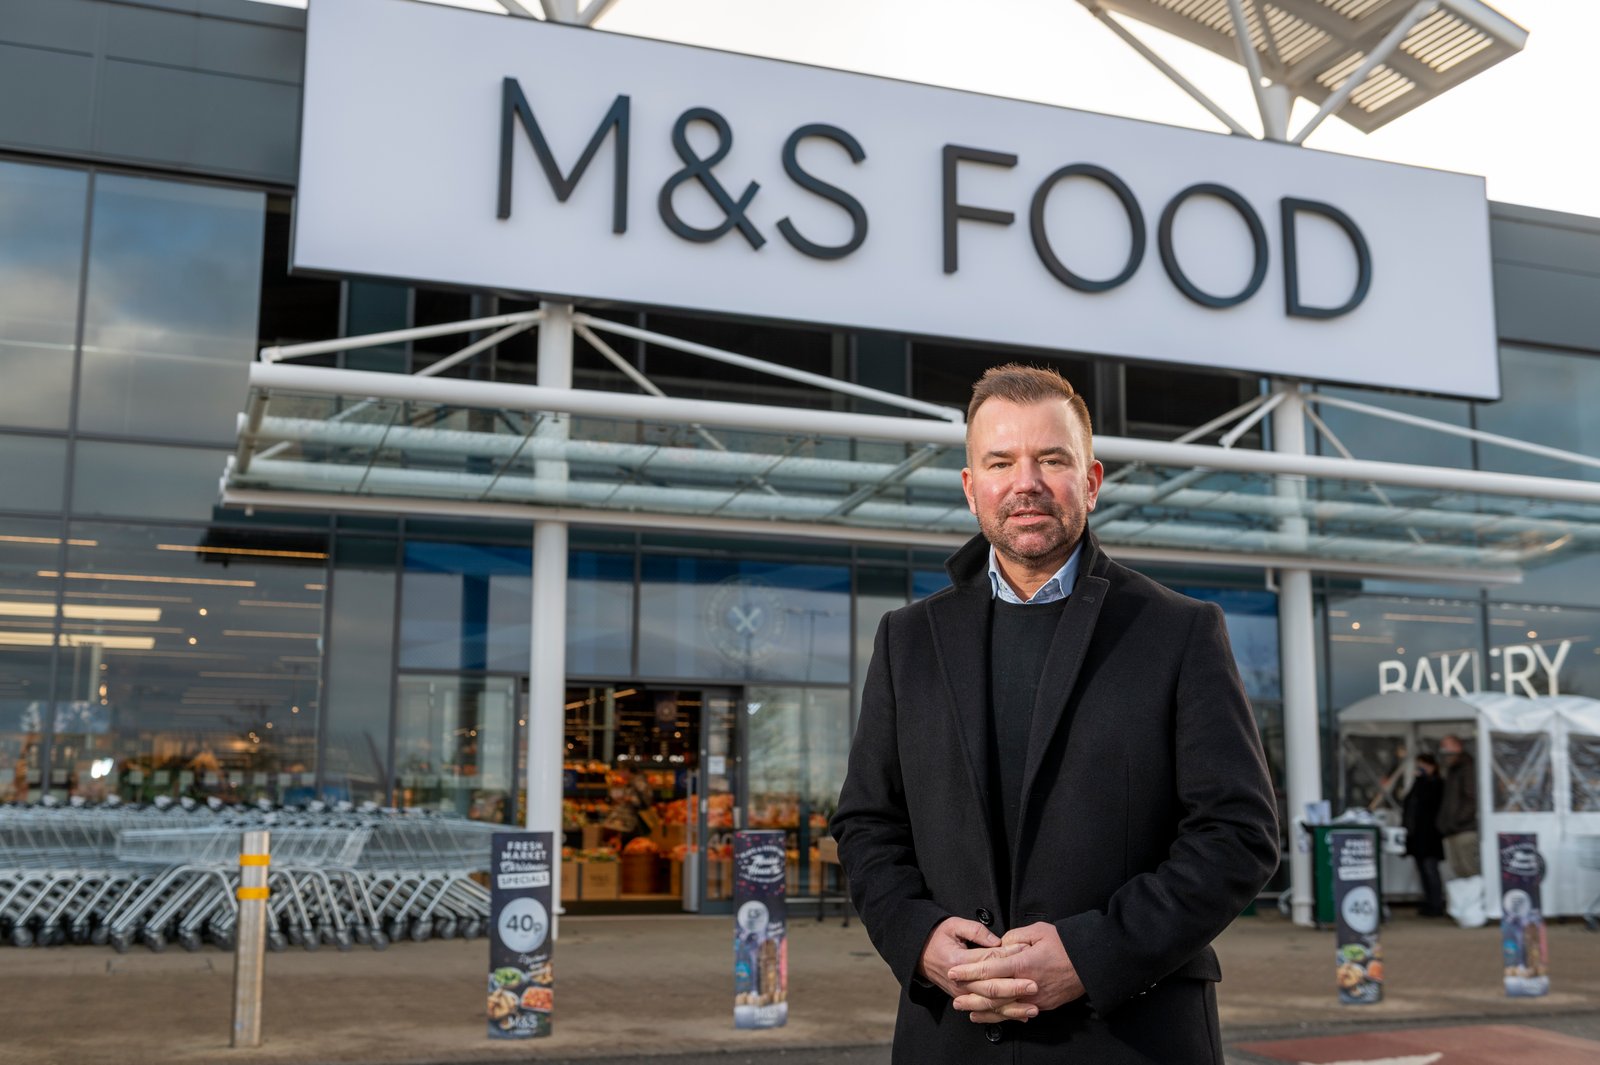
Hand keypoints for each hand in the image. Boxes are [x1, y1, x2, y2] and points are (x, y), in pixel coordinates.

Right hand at [917, 917, 1031, 1016]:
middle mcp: (960, 981)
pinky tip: (1020, 1017)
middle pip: (991, 987)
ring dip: (1012, 1008)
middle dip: (1014, 988)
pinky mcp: (965, 999)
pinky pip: (986, 1010)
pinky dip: (1003, 1015)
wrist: (919, 954)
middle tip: (1034, 985)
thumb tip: (997, 941)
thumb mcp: (953, 925)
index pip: (988, 960)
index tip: (1026, 951)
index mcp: (957, 961)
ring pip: (990, 1004)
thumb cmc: (937, 937)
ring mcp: (962, 993)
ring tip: (1032, 1008)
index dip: (1008, 955)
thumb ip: (976, 931)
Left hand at [947, 921, 1083, 1021]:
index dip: (969, 971)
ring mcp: (1036, 998)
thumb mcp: (1038, 931)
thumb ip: (1014, 937)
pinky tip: (994, 1016)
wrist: (1092, 963)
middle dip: (971, 996)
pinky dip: (1004, 1016)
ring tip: (968, 1011)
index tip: (954, 972)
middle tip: (955, 998)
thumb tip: (999, 946)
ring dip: (984, 1011)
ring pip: (1004, 1009)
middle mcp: (1027, 984)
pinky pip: (1019, 1012)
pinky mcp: (1044, 1005)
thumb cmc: (1066, 944)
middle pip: (992, 994)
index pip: (989, 969)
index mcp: (1023, 963)